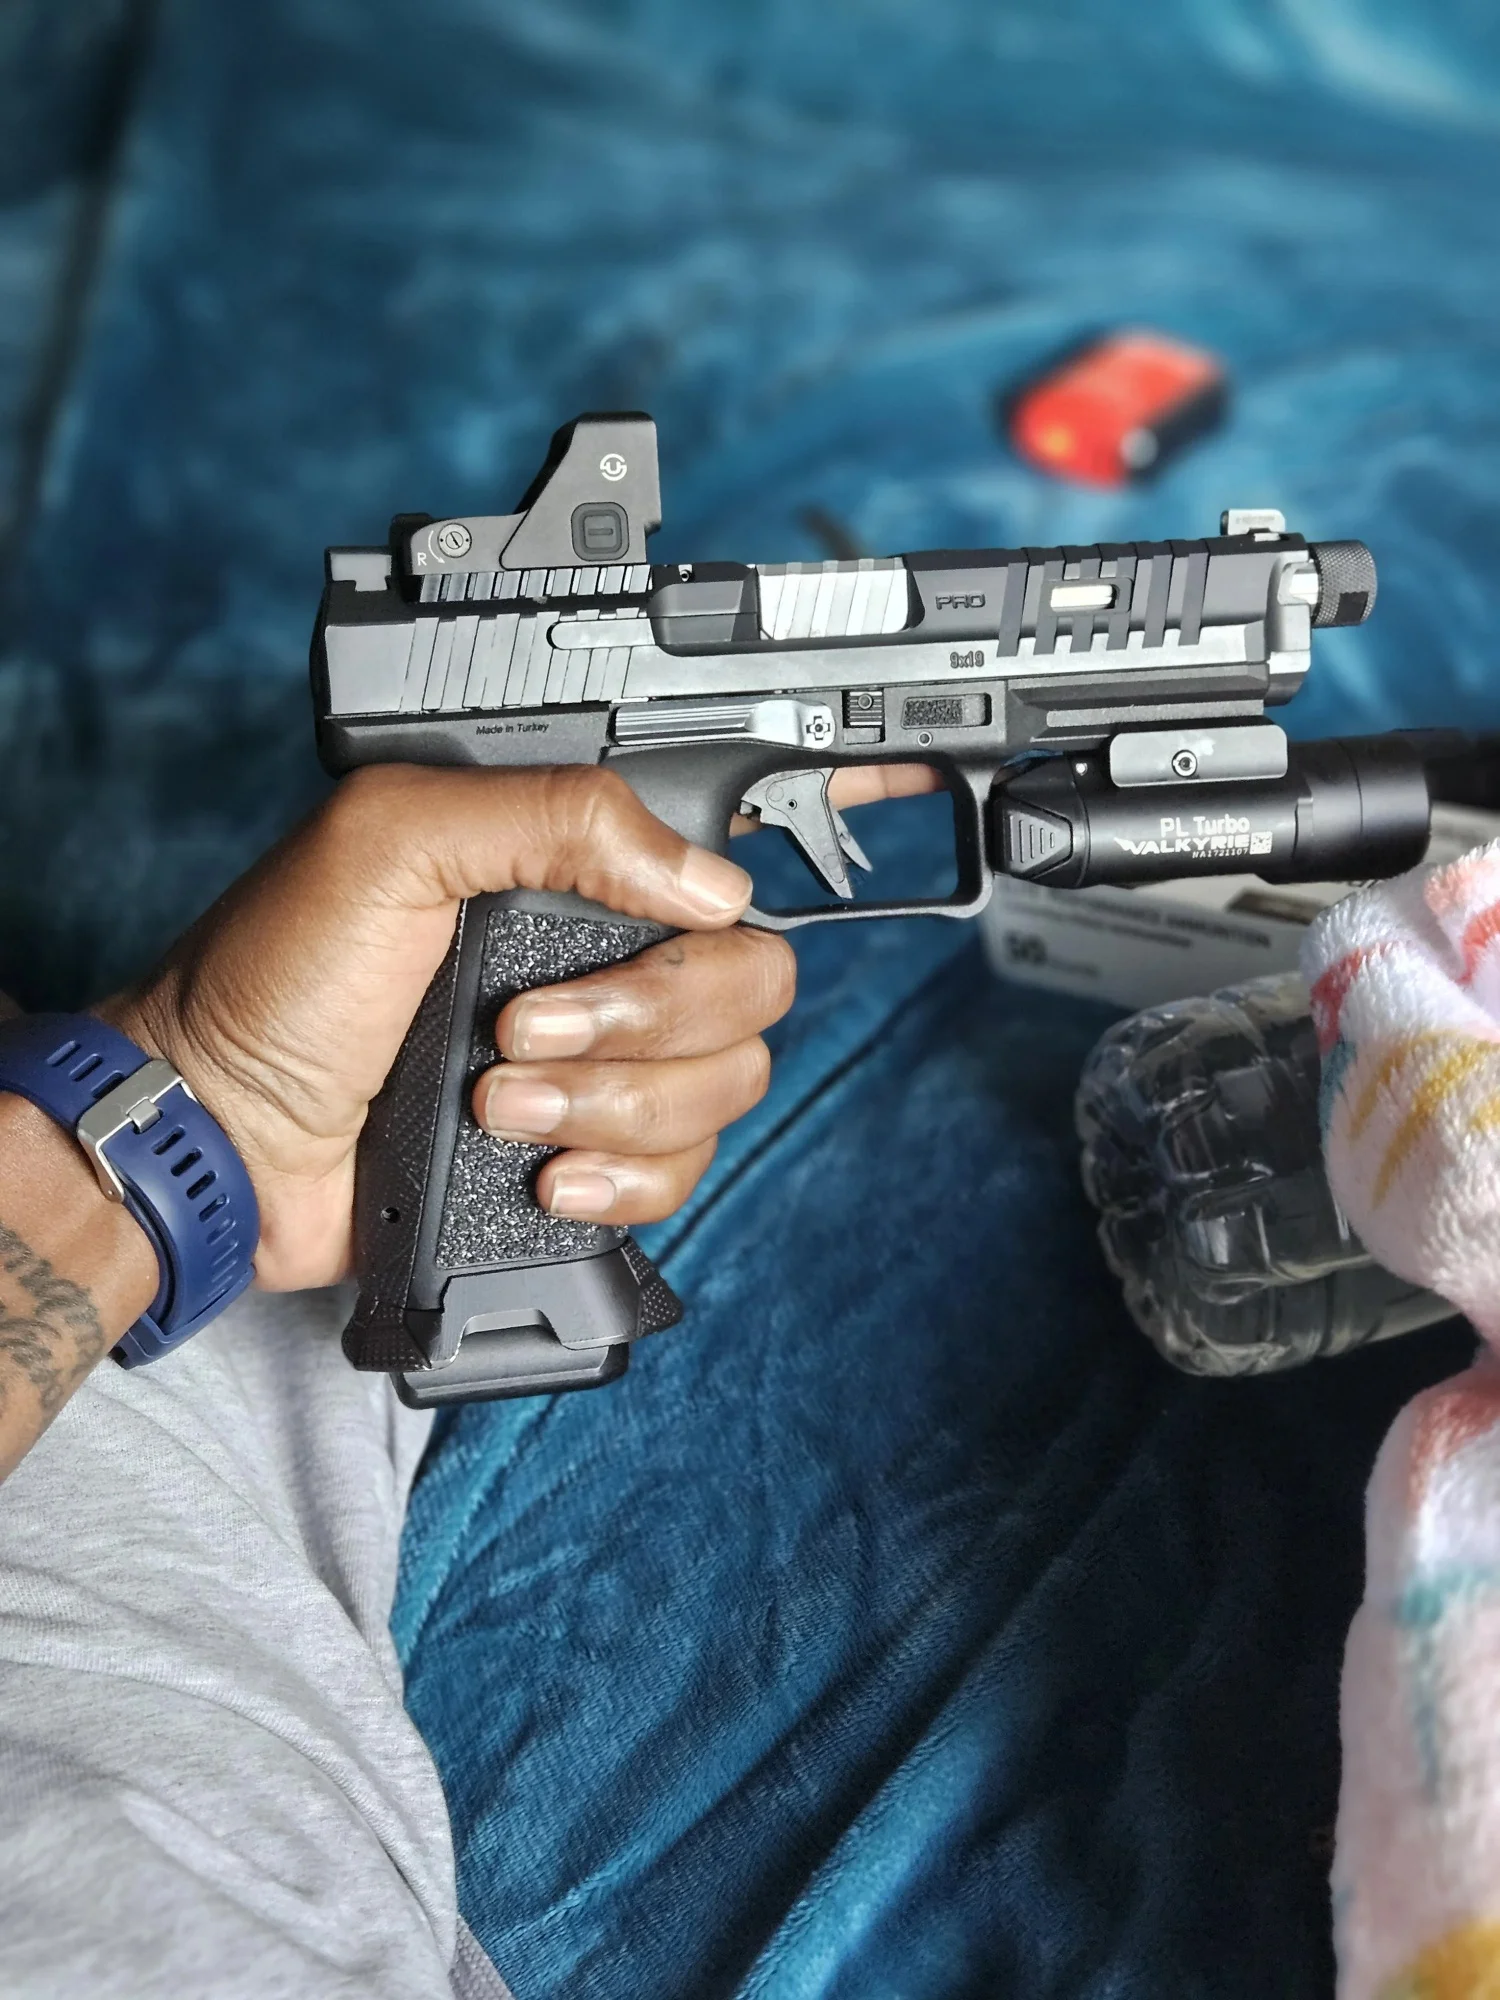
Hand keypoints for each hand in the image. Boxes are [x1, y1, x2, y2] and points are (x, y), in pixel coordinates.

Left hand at [99, 765, 795, 1291]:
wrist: (224, 1140)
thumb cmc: (275, 983)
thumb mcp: (391, 841)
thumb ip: (555, 816)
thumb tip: (708, 883)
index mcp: (569, 872)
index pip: (722, 879)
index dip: (708, 919)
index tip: (645, 939)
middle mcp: (602, 964)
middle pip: (748, 991)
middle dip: (639, 1025)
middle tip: (515, 1030)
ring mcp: (599, 1067)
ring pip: (723, 1089)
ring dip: (609, 1106)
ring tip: (495, 1106)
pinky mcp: (587, 1159)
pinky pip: (682, 1175)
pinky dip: (622, 1182)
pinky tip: (543, 1176)